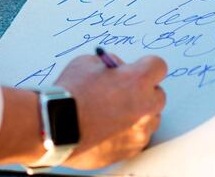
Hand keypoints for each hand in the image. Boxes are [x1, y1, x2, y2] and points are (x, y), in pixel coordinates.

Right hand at [56, 54, 166, 169]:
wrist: (56, 127)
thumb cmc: (70, 96)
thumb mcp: (86, 63)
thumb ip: (108, 65)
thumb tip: (115, 69)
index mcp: (137, 80)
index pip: (158, 66)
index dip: (146, 65)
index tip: (138, 68)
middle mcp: (145, 106)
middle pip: (158, 94)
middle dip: (143, 91)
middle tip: (122, 90)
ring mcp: (140, 131)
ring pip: (150, 118)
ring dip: (138, 113)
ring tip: (113, 112)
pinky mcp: (131, 149)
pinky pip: (138, 137)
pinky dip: (128, 132)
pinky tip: (109, 127)